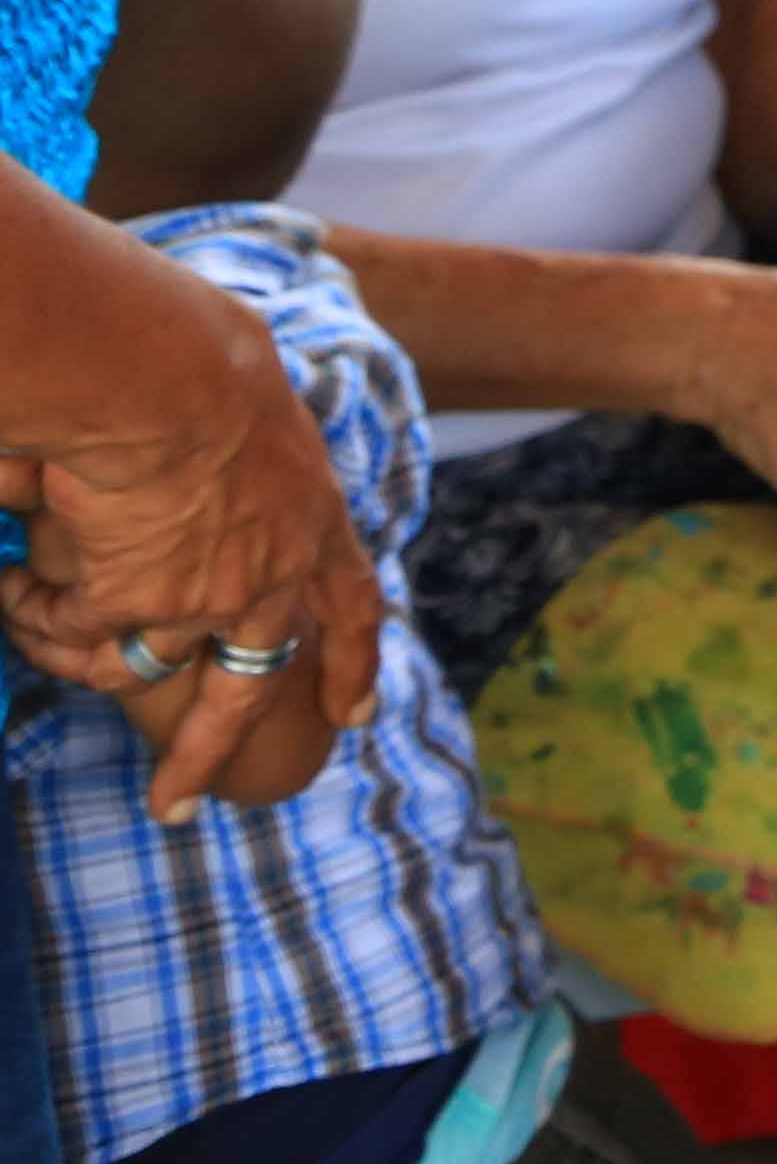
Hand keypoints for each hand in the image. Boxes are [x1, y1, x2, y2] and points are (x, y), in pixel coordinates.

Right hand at [1, 272, 386, 816]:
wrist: (162, 378)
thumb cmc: (196, 359)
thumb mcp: (251, 404)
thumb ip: (238, 454)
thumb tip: (194, 456)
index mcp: (317, 518)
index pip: (351, 606)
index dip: (351, 661)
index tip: (354, 715)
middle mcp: (272, 577)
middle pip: (245, 690)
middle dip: (205, 753)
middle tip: (173, 804)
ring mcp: (203, 602)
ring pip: (132, 665)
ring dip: (73, 648)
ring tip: (30, 614)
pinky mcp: (134, 607)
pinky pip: (72, 628)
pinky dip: (36, 611)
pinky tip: (13, 584)